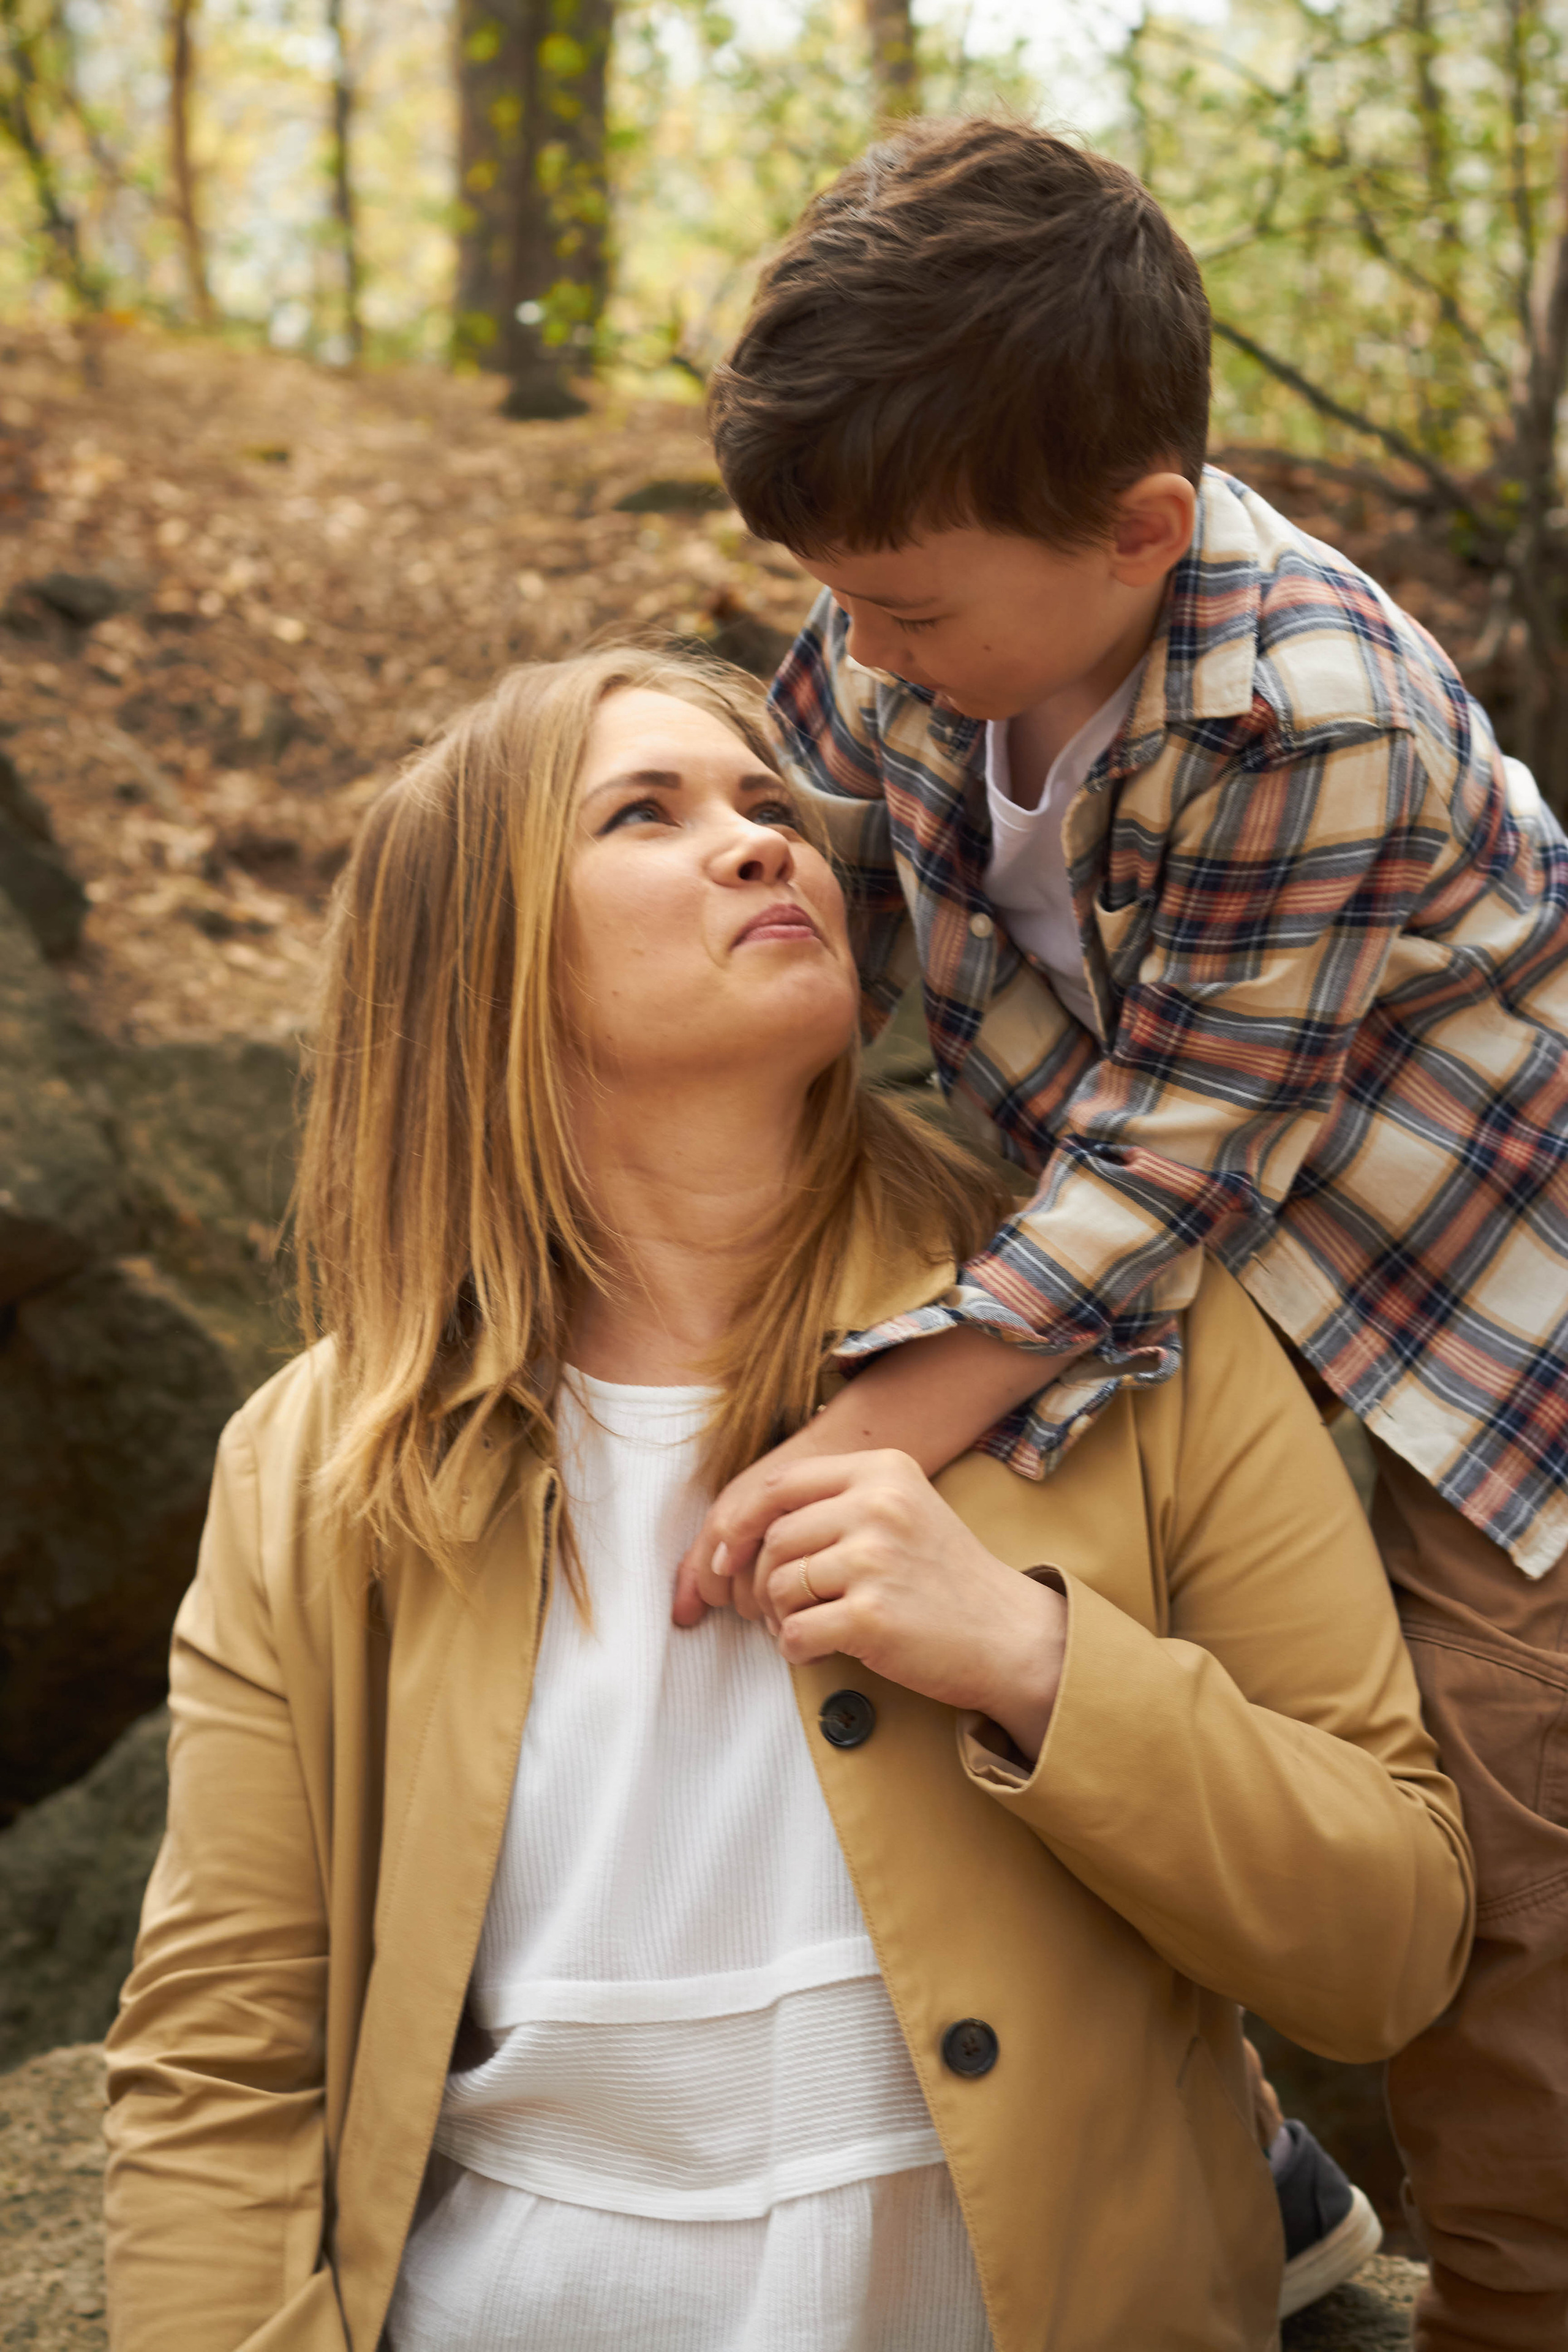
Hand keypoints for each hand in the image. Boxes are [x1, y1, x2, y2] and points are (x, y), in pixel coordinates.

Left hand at [700, 1447, 1066, 1762]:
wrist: (1009, 1634)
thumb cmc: (943, 1576)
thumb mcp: (900, 1510)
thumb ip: (832, 1503)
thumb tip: (736, 1527)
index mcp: (883, 1470)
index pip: (780, 1484)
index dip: (739, 1522)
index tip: (725, 1555)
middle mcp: (878, 1505)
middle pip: (775, 1539)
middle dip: (764, 1581)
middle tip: (782, 1608)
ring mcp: (875, 1559)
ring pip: (778, 1586)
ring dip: (779, 1616)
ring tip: (808, 1625)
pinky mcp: (871, 1615)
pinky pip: (794, 1632)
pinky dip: (795, 1648)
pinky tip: (820, 1648)